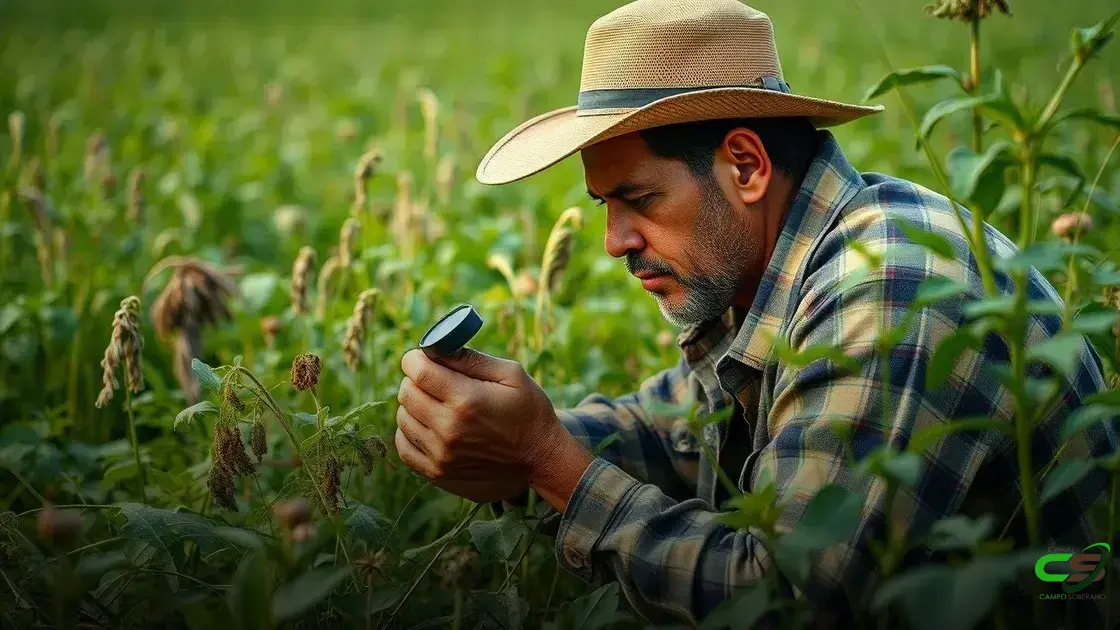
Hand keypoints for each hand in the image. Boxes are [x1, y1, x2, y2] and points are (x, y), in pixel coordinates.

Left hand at [394, 347, 563, 502]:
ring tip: (436, 404)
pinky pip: (404, 447)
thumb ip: (470, 359)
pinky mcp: (437, 473)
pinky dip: (410, 432)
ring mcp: (441, 455)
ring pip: (403, 418)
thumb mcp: (511, 375)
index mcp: (466, 400)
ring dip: (414, 406)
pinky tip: (429, 426)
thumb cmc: (529, 412)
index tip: (423, 358)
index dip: (415, 359)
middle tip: (434, 380)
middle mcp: (448, 429)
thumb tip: (435, 348)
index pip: (417, 371)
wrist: (541, 460)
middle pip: (406, 393)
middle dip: (416, 380)